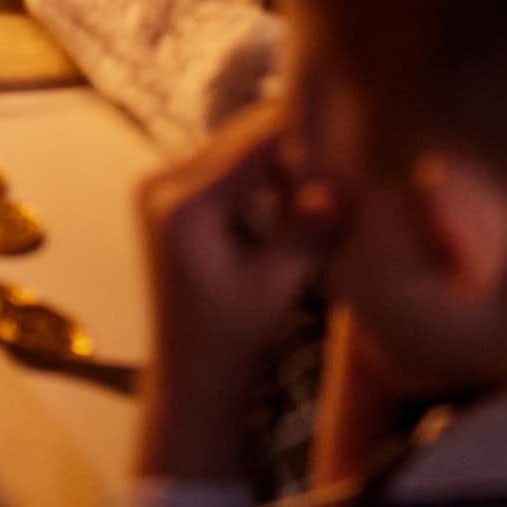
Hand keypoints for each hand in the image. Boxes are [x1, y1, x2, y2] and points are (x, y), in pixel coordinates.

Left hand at [134, 99, 343, 483]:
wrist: (191, 377)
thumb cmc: (232, 343)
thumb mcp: (273, 292)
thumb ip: (303, 237)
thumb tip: (339, 189)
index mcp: (184, 204)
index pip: (250, 146)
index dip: (299, 133)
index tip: (345, 128)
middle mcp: (162, 183)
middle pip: (238, 142)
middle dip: (290, 147)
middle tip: (342, 153)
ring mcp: (161, 188)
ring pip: (233, 153)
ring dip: (277, 162)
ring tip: (324, 176)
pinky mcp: (171, 199)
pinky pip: (223, 171)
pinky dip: (260, 178)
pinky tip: (295, 195)